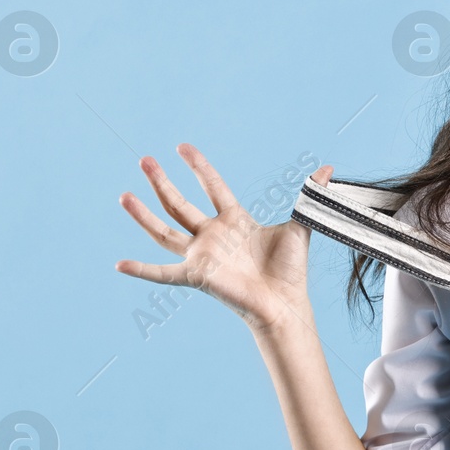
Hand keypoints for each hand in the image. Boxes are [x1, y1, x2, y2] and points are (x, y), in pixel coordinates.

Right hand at [115, 143, 334, 333]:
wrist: (286, 301)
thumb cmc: (291, 269)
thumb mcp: (301, 226)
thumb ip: (311, 196)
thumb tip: (330, 170)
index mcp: (234, 220)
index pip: (212, 185)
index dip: (198, 166)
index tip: (183, 147)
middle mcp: (213, 235)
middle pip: (179, 203)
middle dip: (161, 181)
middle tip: (144, 159)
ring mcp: (202, 255)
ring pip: (165, 230)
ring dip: (143, 215)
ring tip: (123, 195)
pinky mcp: (197, 276)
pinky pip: (162, 273)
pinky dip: (141, 270)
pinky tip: (119, 265)